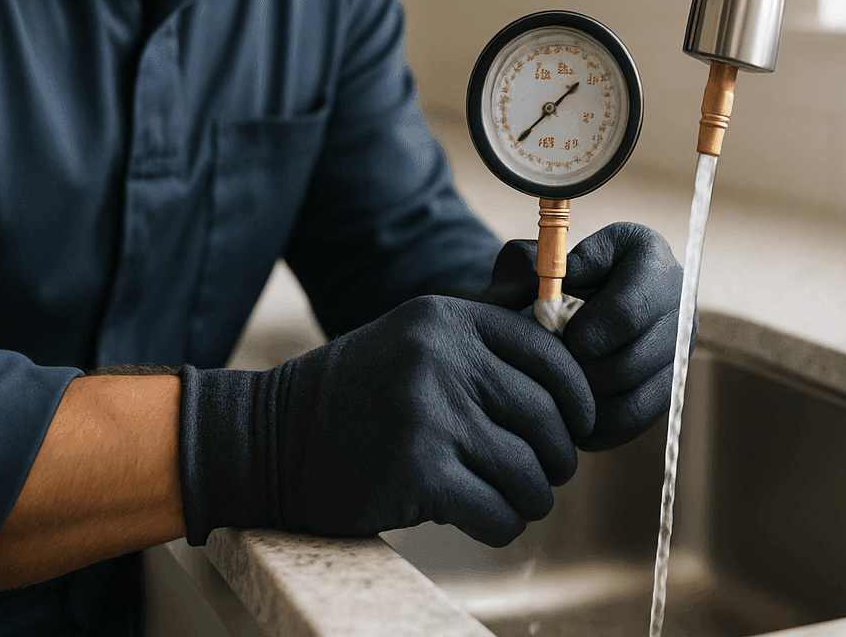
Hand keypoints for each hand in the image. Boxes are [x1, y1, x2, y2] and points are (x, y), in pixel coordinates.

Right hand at [178, 295, 593, 547]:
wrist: (268, 441)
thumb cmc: (358, 396)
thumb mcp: (417, 342)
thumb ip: (484, 341)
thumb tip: (573, 359)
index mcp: (447, 319)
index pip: (550, 353)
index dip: (577, 398)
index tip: (576, 426)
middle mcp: (440, 357)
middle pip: (547, 416)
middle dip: (557, 456)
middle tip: (543, 474)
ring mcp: (428, 413)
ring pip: (529, 471)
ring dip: (532, 498)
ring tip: (513, 500)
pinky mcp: (417, 472)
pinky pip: (497, 511)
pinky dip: (503, 526)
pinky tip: (486, 522)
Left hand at [478, 222, 686, 451]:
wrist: (582, 295)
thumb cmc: (558, 274)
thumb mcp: (546, 257)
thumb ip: (539, 270)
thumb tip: (543, 292)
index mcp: (650, 256)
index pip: (624, 315)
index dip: (584, 335)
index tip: (561, 336)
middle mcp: (679, 301)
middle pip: (629, 363)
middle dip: (582, 371)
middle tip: (556, 368)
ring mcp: (682, 346)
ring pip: (634, 398)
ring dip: (589, 401)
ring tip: (562, 389)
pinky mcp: (672, 383)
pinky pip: (638, 419)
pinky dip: (601, 425)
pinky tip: (574, 413)